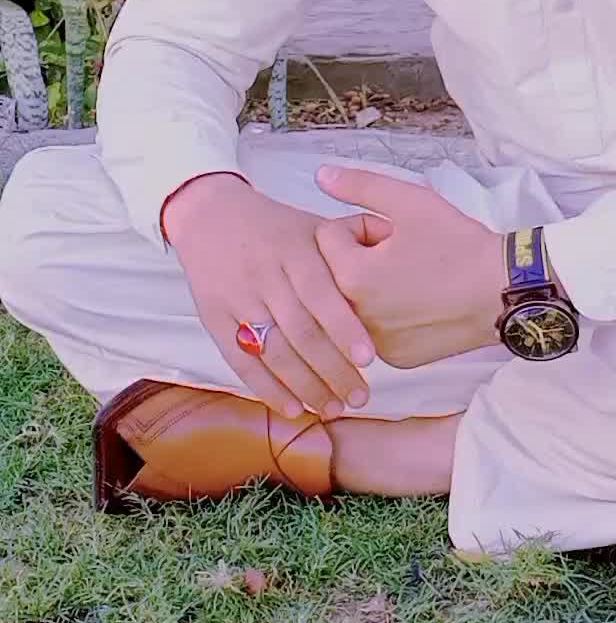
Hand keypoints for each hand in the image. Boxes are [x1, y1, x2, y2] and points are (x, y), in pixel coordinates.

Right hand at [162, 173, 375, 418]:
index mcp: (294, 249)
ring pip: (273, 351)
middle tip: (359, 397)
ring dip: (305, 386)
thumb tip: (398, 238)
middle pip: (300, 331)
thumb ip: (356, 234)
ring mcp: (237, 299)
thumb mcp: (315, 223)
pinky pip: (241, 361)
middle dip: (331, 369)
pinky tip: (294, 408)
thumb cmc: (277, 226)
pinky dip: (267, 388)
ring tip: (333, 408)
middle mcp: (264, 275)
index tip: (369, 360)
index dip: (344, 329)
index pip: (321, 295)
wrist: (210, 215)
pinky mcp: (214, 318)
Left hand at [312, 166, 505, 369]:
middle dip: (362, 257)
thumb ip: (360, 186)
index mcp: (352, 276)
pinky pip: (376, 330)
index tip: (392, 232)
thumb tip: (322, 174)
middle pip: (338, 272)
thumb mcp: (410, 203)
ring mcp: (376, 344)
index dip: (361, 226)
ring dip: (373, 287)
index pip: (329, 236)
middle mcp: (355, 317)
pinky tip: (422, 304)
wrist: (504, 290)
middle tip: (403, 253)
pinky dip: (390, 316)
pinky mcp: (397, 359)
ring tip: (413, 277)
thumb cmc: (459, 245)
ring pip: (356, 303)